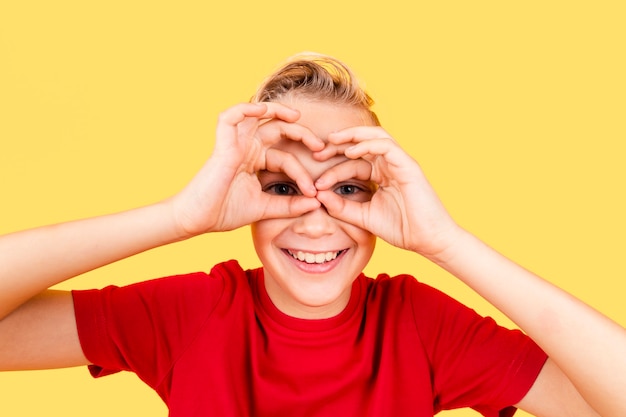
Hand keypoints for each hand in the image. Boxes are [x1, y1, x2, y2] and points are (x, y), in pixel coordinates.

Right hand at [170, 102, 323, 236]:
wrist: (197, 220)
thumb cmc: (224, 212)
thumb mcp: (266, 208)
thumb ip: (290, 205)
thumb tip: (316, 203)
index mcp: (256, 161)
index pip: (286, 156)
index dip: (302, 172)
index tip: (314, 193)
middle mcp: (246, 148)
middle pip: (278, 128)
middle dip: (301, 133)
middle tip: (319, 147)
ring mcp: (234, 144)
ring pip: (257, 114)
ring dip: (278, 110)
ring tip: (297, 117)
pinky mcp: (222, 144)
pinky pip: (231, 116)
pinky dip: (246, 109)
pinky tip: (263, 110)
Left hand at [313, 126, 462, 257]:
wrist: (428, 240)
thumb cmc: (402, 229)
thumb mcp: (363, 217)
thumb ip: (342, 207)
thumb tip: (318, 196)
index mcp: (381, 174)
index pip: (353, 162)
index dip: (332, 167)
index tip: (314, 181)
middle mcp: (390, 164)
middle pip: (362, 142)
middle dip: (338, 144)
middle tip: (316, 151)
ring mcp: (400, 163)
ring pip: (375, 136)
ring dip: (352, 136)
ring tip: (331, 142)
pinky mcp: (408, 165)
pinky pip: (386, 145)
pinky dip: (368, 144)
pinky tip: (350, 152)